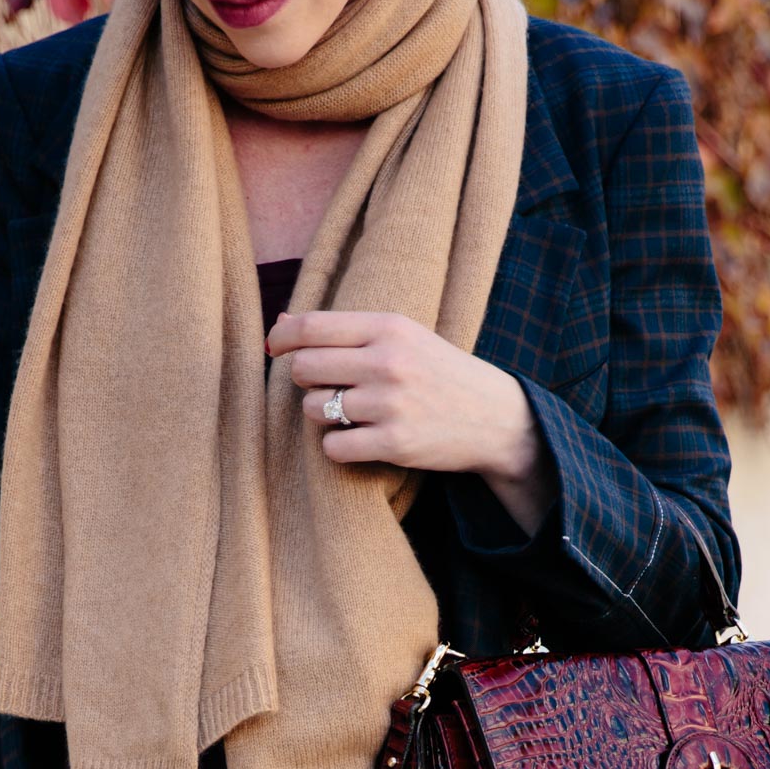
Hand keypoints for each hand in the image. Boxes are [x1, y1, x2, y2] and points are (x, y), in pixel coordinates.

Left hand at [267, 309, 555, 531]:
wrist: (495, 418)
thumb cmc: (440, 373)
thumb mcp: (403, 337)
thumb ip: (346, 330)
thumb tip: (282, 321)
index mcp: (389, 326)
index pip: (311, 326)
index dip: (281, 338)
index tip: (273, 348)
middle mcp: (388, 362)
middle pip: (304, 367)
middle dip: (305, 379)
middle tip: (325, 385)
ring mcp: (390, 404)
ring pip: (314, 409)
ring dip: (321, 414)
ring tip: (351, 413)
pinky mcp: (393, 443)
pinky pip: (333, 447)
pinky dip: (337, 446)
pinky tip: (358, 439)